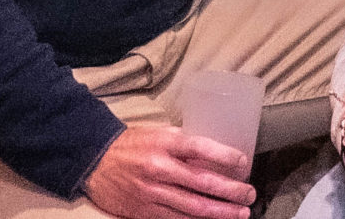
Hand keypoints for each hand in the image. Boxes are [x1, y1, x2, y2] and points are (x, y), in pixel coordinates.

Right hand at [82, 121, 254, 218]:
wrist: (95, 162)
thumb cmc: (133, 144)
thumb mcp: (159, 133)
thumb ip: (185, 143)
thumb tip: (216, 153)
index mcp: (164, 143)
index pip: (200, 148)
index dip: (225, 156)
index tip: (243, 162)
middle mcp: (159, 168)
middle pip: (202, 182)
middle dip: (230, 191)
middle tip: (249, 194)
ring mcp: (151, 193)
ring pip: (192, 207)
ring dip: (220, 212)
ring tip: (240, 214)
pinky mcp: (144, 212)